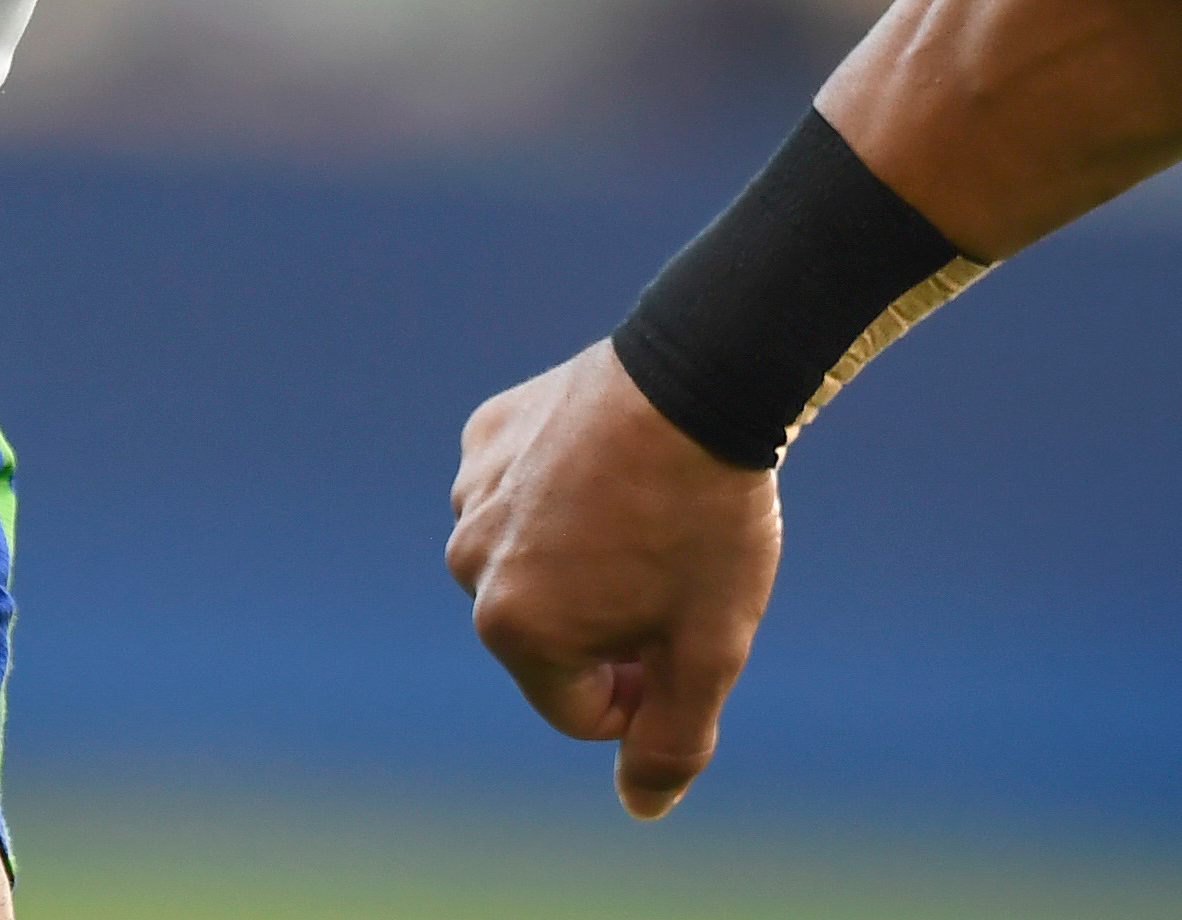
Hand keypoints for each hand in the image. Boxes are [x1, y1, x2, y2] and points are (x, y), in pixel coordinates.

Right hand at [449, 340, 783, 819]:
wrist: (701, 373)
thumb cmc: (706, 518)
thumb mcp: (709, 647)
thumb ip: (672, 740)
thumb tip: (641, 807)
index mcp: (517, 628)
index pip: (583, 712)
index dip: (646, 688)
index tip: (684, 633)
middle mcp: (471, 564)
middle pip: (551, 638)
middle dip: (609, 623)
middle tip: (670, 567)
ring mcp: (472, 493)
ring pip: (535, 565)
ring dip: (582, 560)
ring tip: (644, 514)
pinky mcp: (485, 434)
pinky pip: (520, 493)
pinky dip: (561, 493)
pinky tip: (610, 466)